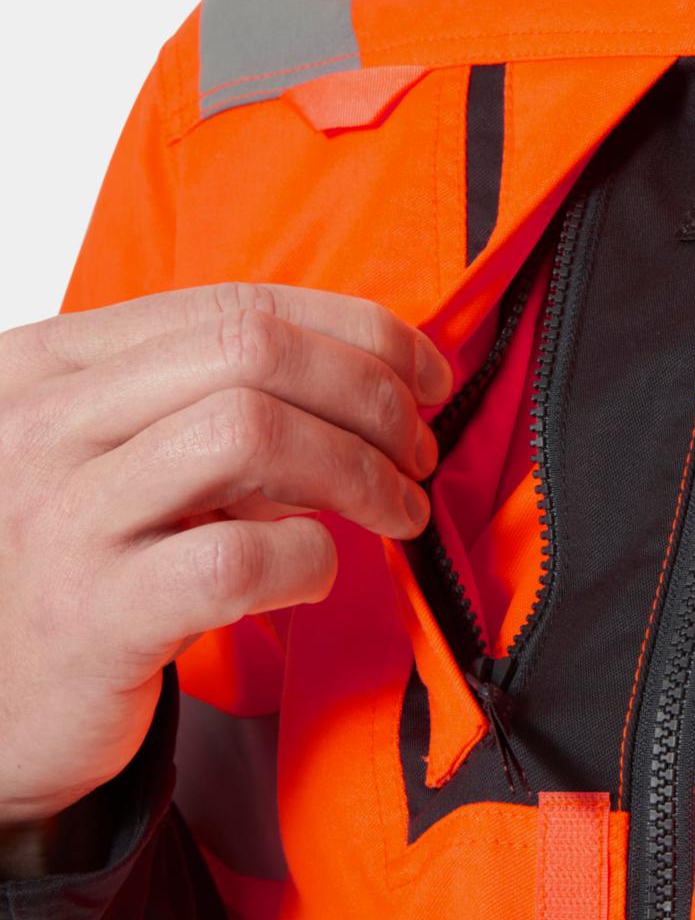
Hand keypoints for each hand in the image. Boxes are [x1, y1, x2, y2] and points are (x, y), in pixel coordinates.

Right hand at [0, 282, 451, 831]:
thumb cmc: (78, 566)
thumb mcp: (123, 459)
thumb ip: (213, 408)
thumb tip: (373, 384)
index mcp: (57, 364)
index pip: (237, 304)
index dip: (358, 331)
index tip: (426, 374)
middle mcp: (45, 421)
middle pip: (254, 350)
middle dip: (372, 393)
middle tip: (417, 452)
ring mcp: (62, 515)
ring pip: (252, 431)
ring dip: (359, 469)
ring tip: (399, 510)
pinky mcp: (92, 615)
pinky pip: (237, 559)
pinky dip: (310, 559)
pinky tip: (318, 573)